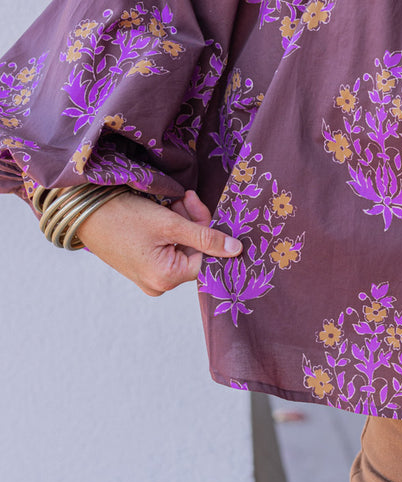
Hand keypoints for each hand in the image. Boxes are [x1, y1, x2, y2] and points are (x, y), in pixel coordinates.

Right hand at [76, 187, 241, 297]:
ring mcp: (148, 276)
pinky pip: (166, 249)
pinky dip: (169, 229)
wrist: (85, 211)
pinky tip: (163, 212)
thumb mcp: (170, 223)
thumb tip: (237, 250)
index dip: (207, 229)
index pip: (205, 257)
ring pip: (181, 247)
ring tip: (170, 202)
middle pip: (193, 252)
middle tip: (183, 198)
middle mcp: (158, 284)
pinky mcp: (141, 266)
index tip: (196, 204)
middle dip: (192, 223)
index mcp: (165, 279)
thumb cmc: (124, 217)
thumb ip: (206, 237)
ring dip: (182, 223)